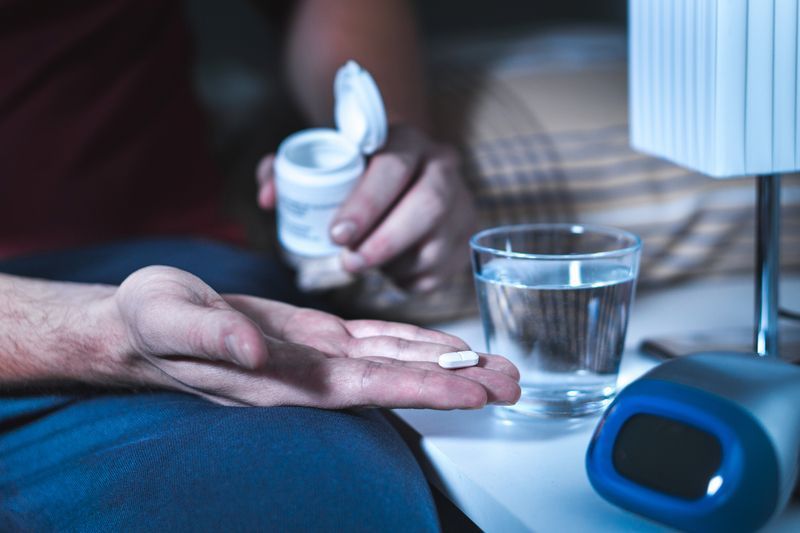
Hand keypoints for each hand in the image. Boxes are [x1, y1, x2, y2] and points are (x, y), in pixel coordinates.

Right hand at [112, 266, 519, 408]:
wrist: (140, 323)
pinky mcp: (315, 336)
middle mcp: (310, 374)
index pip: (366, 387)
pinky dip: (414, 341)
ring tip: (498, 368)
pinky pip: (374, 340)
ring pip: (395, 360)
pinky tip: (446, 345)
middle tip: (515, 384)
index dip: (421, 388)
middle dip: (456, 383)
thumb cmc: (149, 321)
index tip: (473, 393)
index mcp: (282, 378)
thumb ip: (211, 335)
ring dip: (448, 363)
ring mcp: (316, 356)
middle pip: (397, 380)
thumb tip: (256, 348)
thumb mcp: (167, 317)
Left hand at [257, 125, 476, 291]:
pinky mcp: (466, 237)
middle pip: (427, 205)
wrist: (401, 172)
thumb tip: (269, 197)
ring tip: (364, 266)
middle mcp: (443, 165)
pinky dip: (411, 280)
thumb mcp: (322, 161)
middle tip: (348, 262)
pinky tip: (390, 272)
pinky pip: (443, 270)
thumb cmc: (353, 172)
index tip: (335, 234)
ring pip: (440, 242)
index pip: (393, 168)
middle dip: (385, 241)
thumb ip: (286, 172)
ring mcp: (461, 203)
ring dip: (396, 264)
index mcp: (406, 140)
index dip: (366, 204)